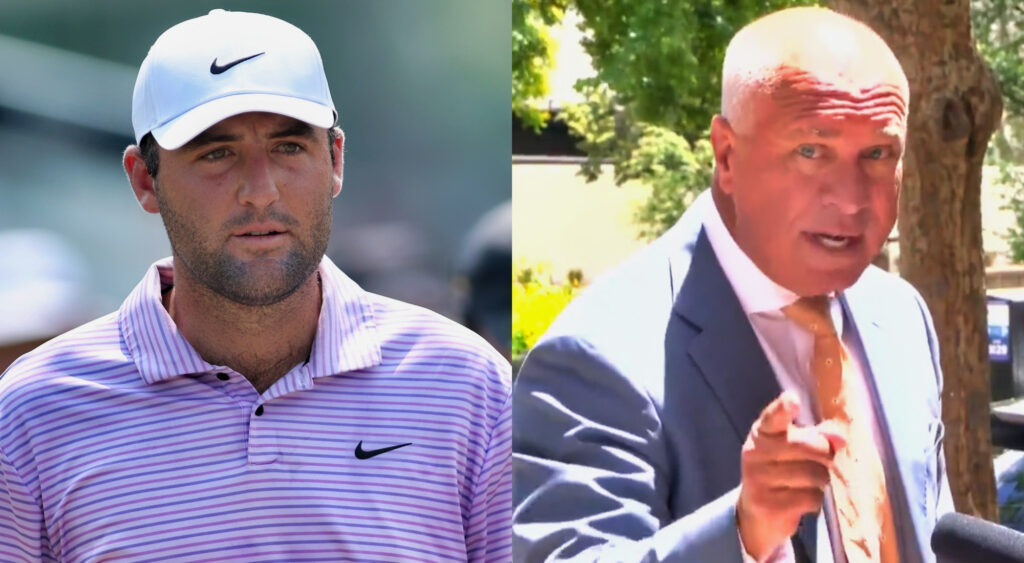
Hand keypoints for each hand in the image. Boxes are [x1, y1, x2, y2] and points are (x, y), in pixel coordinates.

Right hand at [736, 391, 845, 559]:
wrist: (756, 509)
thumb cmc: (782, 469)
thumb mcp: (795, 446)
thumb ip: (819, 435)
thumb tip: (841, 439)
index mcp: (762, 432)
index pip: (773, 417)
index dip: (784, 408)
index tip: (793, 399)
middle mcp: (755, 452)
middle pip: (808, 446)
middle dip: (825, 455)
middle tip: (822, 462)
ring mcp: (758, 478)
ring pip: (814, 474)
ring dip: (821, 481)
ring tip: (808, 483)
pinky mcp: (766, 504)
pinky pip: (810, 498)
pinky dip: (814, 500)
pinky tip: (801, 499)